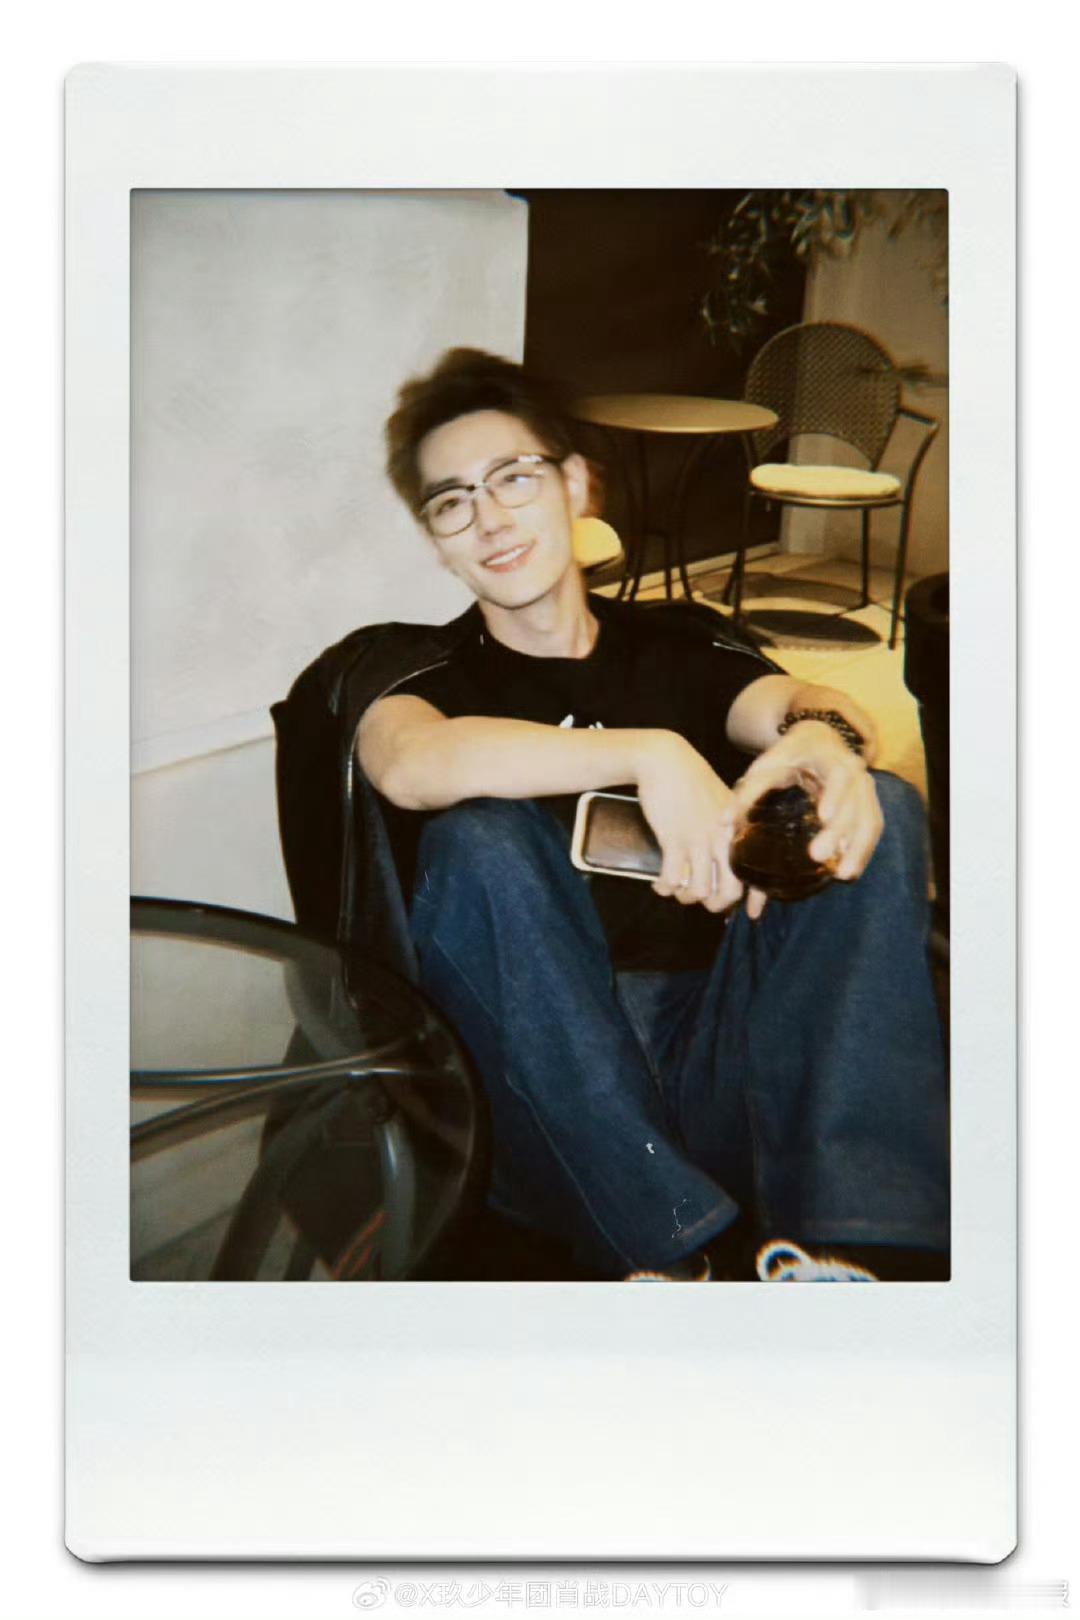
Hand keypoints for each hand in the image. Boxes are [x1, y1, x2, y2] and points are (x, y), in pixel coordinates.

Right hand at [634, 733, 749, 913]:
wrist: (665, 760)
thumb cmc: (692, 782)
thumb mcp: (722, 803)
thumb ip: (728, 829)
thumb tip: (723, 858)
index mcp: (739, 831)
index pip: (755, 872)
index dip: (756, 899)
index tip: (751, 914)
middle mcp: (724, 839)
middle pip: (729, 892)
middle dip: (714, 905)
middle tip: (701, 899)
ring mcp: (700, 840)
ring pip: (699, 891)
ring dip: (685, 897)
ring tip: (676, 890)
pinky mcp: (675, 839)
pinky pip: (673, 879)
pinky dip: (664, 888)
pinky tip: (659, 884)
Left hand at [733, 721, 882, 884]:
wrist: (819, 742)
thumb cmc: (789, 756)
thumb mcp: (769, 766)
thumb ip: (749, 792)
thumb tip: (723, 822)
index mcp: (830, 757)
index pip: (838, 775)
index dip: (834, 795)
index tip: (824, 816)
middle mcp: (855, 772)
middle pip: (854, 803)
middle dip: (839, 831)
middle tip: (818, 855)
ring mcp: (865, 789)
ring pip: (869, 820)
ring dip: (858, 849)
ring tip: (843, 875)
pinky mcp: (868, 806)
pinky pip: (871, 830)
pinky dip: (862, 851)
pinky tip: (849, 872)